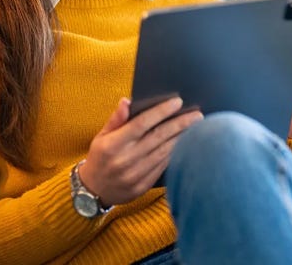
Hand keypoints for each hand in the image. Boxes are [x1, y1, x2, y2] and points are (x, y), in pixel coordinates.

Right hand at [78, 97, 202, 205]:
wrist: (93, 191)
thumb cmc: (100, 157)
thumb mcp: (101, 136)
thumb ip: (116, 119)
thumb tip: (127, 101)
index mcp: (113, 145)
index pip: (141, 124)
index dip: (161, 112)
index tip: (177, 101)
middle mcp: (125, 160)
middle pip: (158, 137)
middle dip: (180, 124)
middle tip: (197, 115)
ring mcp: (135, 175)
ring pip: (165, 152)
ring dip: (183, 138)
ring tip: (197, 127)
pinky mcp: (143, 187)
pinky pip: (164, 167)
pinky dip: (176, 154)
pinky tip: (187, 144)